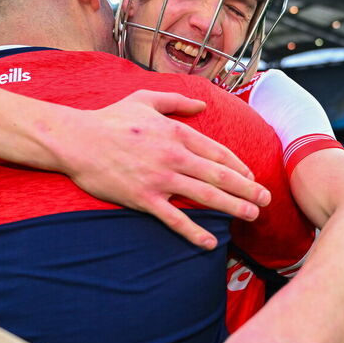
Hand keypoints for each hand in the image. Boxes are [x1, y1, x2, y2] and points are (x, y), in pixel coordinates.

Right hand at [57, 91, 270, 249]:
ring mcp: (160, 178)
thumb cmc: (109, 119)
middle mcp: (174, 156)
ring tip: (251, 216)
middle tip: (266, 200)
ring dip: (232, 207)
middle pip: (219, 176)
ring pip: (205, 196)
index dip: (239, 167)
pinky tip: (209, 243)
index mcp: (176, 132)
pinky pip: (174, 218)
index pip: (217, 152)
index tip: (252, 177)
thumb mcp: (145, 99)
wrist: (77, 140)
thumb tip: (201, 104)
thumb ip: (176, 100)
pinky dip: (193, 232)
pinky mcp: (144, 198)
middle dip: (247, 189)